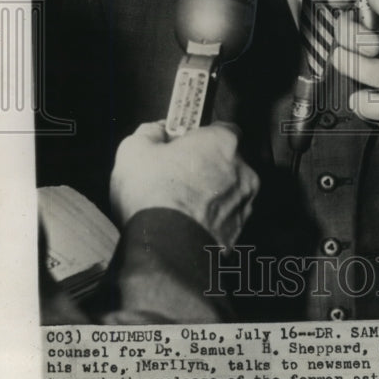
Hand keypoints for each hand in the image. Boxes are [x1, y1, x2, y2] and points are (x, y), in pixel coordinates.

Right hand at [109, 121, 258, 249]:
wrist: (165, 249)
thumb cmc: (153, 194)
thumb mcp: (134, 149)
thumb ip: (150, 132)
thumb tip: (157, 132)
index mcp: (223, 143)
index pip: (222, 129)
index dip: (200, 137)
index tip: (181, 146)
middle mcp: (243, 171)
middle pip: (227, 162)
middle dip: (207, 167)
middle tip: (177, 177)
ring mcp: (244, 205)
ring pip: (229, 193)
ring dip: (210, 196)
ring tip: (178, 206)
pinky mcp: (239, 234)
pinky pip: (225, 220)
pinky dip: (210, 221)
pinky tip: (185, 225)